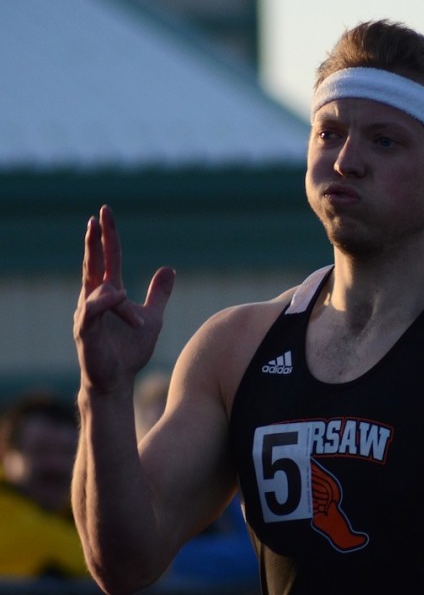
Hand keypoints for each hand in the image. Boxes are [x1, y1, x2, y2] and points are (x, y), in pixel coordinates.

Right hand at [73, 205, 174, 393]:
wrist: (118, 380)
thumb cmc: (130, 350)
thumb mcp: (152, 317)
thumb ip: (158, 294)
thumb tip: (168, 268)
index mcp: (109, 293)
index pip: (108, 259)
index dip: (107, 237)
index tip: (104, 213)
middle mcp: (94, 299)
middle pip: (93, 264)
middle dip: (95, 241)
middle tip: (96, 218)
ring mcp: (86, 315)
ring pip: (98, 290)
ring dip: (117, 298)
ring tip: (134, 314)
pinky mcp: (84, 331)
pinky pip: (90, 311)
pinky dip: (104, 302)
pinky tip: (118, 297)